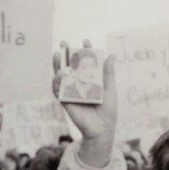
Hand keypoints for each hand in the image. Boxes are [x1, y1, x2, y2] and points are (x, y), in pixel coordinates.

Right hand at [53, 40, 116, 166]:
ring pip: (61, 77)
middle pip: (70, 66)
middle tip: (64, 43)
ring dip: (57, 66)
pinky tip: (58, 74)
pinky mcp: (66, 102)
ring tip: (57, 56)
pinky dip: (57, 82)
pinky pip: (58, 91)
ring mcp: (71, 93)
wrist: (103, 129)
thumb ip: (108, 74)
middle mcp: (79, 85)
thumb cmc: (108, 110)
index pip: (86, 62)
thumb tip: (111, 55)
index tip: (86, 40)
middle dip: (66, 54)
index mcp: (90, 80)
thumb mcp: (110, 89)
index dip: (85, 51)